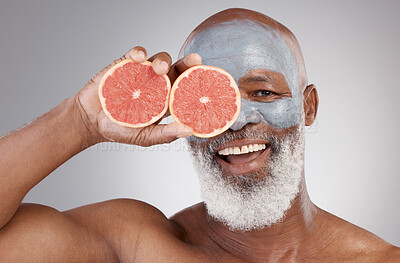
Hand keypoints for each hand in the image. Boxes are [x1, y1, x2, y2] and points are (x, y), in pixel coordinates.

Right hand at [72, 46, 201, 146]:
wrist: (91, 121)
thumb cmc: (120, 130)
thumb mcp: (146, 136)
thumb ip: (166, 134)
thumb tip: (190, 131)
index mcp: (166, 100)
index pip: (185, 88)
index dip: (196, 82)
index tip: (207, 77)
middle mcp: (157, 84)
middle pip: (176, 69)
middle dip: (186, 63)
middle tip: (194, 60)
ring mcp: (141, 73)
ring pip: (158, 59)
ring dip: (162, 60)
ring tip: (159, 69)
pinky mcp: (124, 64)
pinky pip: (134, 53)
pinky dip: (138, 52)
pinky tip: (139, 57)